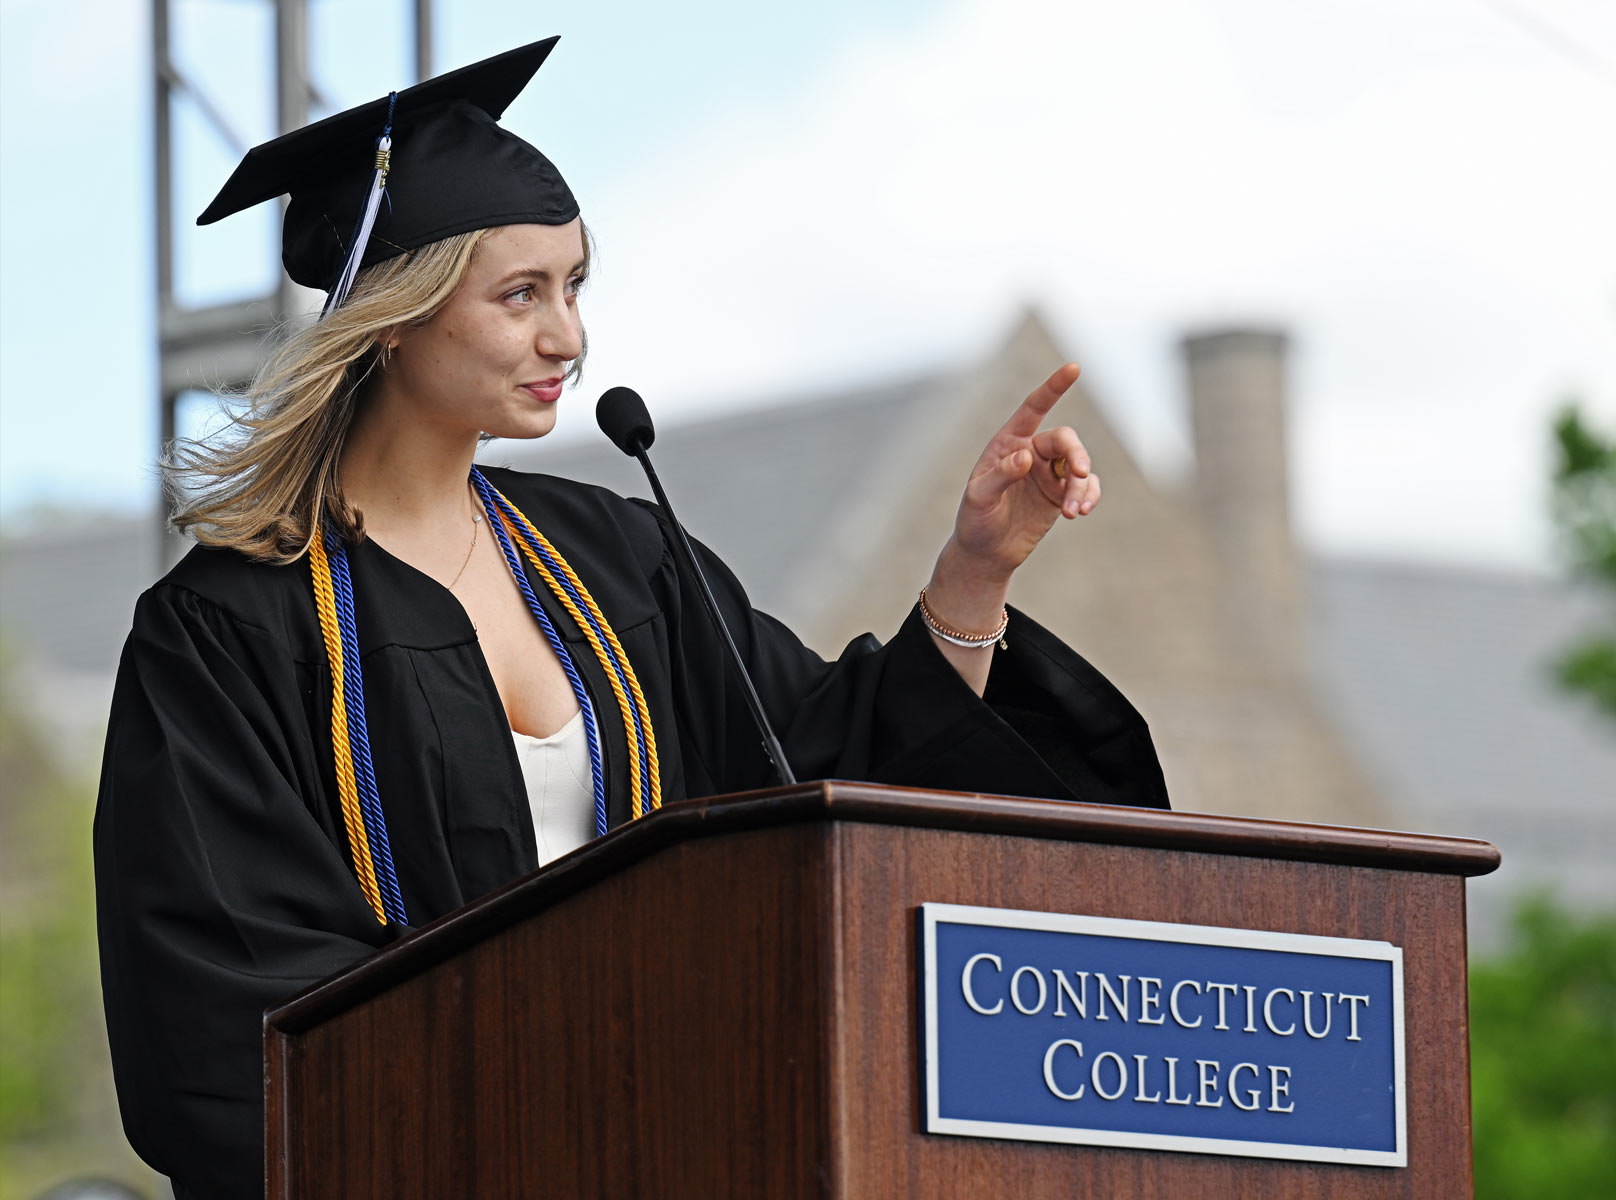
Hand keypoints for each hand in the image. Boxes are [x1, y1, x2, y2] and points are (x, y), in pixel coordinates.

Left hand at [948, 362, 1097, 580]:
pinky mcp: (1061, 494)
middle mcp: (1031, 453)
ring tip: (1074, 512)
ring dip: (1081, 486)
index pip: (1033, 409)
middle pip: (1065, 440)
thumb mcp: (979, 498)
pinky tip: (1081, 512)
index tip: (1074, 368)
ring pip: (1078, 466)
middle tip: (1081, 474)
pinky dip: (1089, 496)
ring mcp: (1049, 473)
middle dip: (1077, 454)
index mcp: (1008, 443)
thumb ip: (1001, 475)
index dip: (1053, 388)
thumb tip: (1027, 456)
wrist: (986, 553)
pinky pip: (1086, 487)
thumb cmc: (975, 520)